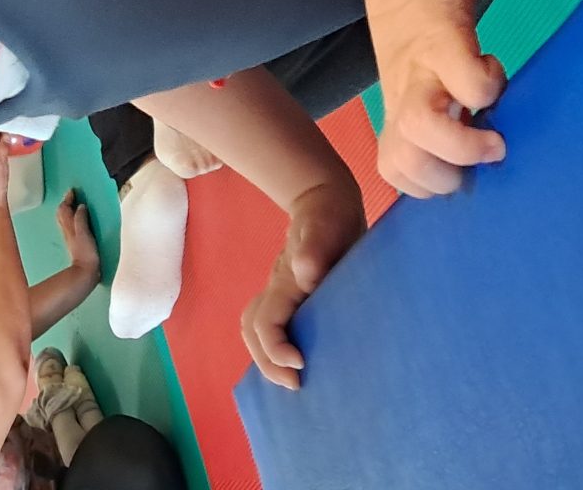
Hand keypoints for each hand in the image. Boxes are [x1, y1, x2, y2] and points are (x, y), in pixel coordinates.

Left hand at [55, 191, 99, 274]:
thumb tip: (80, 206)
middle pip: (62, 214)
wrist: (85, 273)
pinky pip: (71, 226)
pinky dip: (73, 219)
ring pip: (66, 220)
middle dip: (66, 203)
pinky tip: (79, 220)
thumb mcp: (84, 234)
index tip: (72, 190)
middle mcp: (68, 230)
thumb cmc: (86, 254)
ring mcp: (71, 237)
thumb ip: (81, 220)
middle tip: (73, 195)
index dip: (67, 199)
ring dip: (69, 210)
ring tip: (75, 204)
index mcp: (70, 227)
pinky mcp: (76, 243)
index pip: (64, 209)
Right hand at [240, 179, 366, 389]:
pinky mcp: (289, 295)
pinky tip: (296, 362)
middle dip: (268, 364)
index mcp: (284, 280)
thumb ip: (316, 248)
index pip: (265, 322)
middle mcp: (276, 290)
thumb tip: (305, 273)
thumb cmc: (329, 215)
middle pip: (252, 332)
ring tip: (293, 378)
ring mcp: (279, 292)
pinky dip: (274, 348)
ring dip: (267, 359)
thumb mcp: (328, 226)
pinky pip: (270, 326)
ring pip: (255, 330)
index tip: (300, 363)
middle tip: (296, 384)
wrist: (324, 198)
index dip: (275, 348)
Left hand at [370, 0, 506, 198]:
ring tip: (493, 139)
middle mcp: (405, 95)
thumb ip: (436, 117)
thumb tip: (477, 161)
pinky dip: (489, 85)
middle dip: (443, 176)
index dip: (425, 185)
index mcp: (399, 111)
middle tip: (477, 159)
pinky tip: (495, 71)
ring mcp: (422, 68)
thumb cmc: (421, 33)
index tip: (459, 168)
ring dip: (462, 145)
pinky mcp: (445, 37)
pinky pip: (467, 77)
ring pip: (419, 127)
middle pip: (402, 159)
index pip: (394, 169)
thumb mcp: (419, 80)